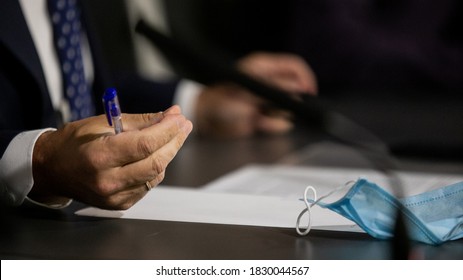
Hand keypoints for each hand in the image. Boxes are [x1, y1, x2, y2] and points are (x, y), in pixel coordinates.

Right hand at [29, 105, 191, 209]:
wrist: (52, 170)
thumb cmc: (75, 142)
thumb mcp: (102, 123)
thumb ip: (140, 122)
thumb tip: (171, 115)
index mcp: (100, 156)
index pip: (145, 144)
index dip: (168, 130)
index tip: (180, 118)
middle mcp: (107, 181)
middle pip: (156, 162)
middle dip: (175, 141)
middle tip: (184, 124)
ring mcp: (114, 197)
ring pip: (156, 175)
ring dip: (168, 154)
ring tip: (170, 136)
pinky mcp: (118, 205)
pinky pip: (148, 185)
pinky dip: (156, 169)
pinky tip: (155, 155)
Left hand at [195, 52, 316, 137]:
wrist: (206, 121)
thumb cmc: (220, 100)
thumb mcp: (248, 92)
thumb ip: (275, 89)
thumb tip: (299, 87)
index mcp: (263, 67)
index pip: (294, 66)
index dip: (305, 78)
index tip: (309, 92)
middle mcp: (268, 82)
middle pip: (295, 89)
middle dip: (290, 102)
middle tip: (275, 109)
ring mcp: (267, 100)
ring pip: (289, 109)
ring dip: (278, 115)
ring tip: (260, 117)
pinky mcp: (265, 116)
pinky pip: (280, 122)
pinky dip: (272, 125)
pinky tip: (258, 123)